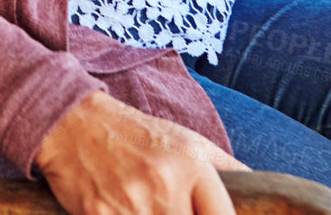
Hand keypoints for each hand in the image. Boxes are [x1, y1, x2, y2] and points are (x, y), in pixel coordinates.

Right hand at [34, 91, 240, 214]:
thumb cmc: (135, 134)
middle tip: (172, 211)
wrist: (71, 123)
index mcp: (191, 165)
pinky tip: (127, 211)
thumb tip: (259, 190)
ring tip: (149, 210)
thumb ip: (227, 166)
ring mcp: (131, 205)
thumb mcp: (186, 140)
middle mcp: (164, 185)